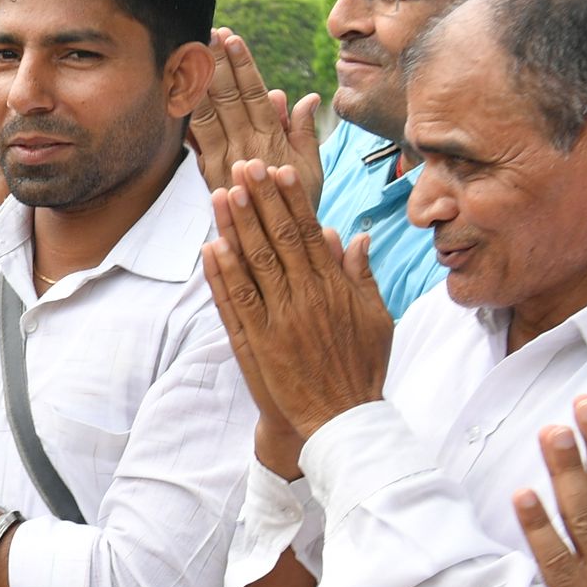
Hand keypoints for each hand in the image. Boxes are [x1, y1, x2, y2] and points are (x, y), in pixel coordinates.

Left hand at [185, 28, 323, 197]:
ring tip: (191, 51)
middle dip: (218, 62)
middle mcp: (247, 145)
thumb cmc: (297, 204)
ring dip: (200, 80)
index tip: (233, 39)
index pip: (256, 93)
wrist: (277, 246)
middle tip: (207, 33)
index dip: (243, 64)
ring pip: (209, 111)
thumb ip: (303, 130)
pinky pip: (195, 138)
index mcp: (273, 139)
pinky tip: (176, 90)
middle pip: (229, 96)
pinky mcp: (208, 173)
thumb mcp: (310, 167)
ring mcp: (225, 158)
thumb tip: (302, 96)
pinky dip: (186, 113)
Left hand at [198, 163, 388, 441]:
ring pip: (253, 265)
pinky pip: (236, 302)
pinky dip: (222, 275)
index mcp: (334, 289)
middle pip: (277, 240)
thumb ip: (361, 275)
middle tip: (243, 165)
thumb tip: (349, 235)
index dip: (290, 201)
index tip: (277, 171)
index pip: (308, 234)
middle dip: (259, 200)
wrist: (341, 420)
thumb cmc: (360, 367)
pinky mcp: (257, 343)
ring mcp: (279, 321)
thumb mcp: (376, 317)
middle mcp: (305, 299)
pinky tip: (210, 247)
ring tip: (223, 194)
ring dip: (236, 227)